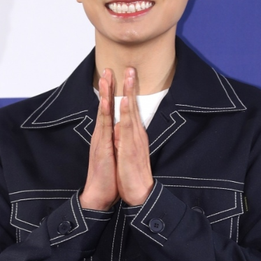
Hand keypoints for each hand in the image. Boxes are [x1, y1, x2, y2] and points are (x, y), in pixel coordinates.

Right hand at [79, 69, 118, 210]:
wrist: (100, 194)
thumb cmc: (108, 176)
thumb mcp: (114, 154)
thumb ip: (116, 140)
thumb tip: (119, 130)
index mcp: (107, 136)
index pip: (109, 110)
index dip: (112, 94)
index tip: (115, 78)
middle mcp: (102, 135)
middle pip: (104, 106)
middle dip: (106, 87)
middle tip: (108, 68)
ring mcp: (100, 140)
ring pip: (102, 112)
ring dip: (104, 94)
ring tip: (105, 78)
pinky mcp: (101, 148)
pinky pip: (103, 127)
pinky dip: (104, 113)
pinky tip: (105, 101)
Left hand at [114, 68, 153, 205]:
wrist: (139, 193)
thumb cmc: (132, 175)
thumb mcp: (127, 153)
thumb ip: (125, 139)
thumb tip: (121, 128)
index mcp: (134, 135)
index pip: (132, 109)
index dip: (129, 92)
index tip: (127, 77)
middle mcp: (136, 134)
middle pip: (133, 105)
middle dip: (131, 86)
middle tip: (130, 67)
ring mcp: (134, 140)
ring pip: (131, 111)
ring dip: (129, 92)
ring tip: (128, 75)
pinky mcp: (130, 147)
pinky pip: (127, 127)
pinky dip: (126, 113)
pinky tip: (124, 101)